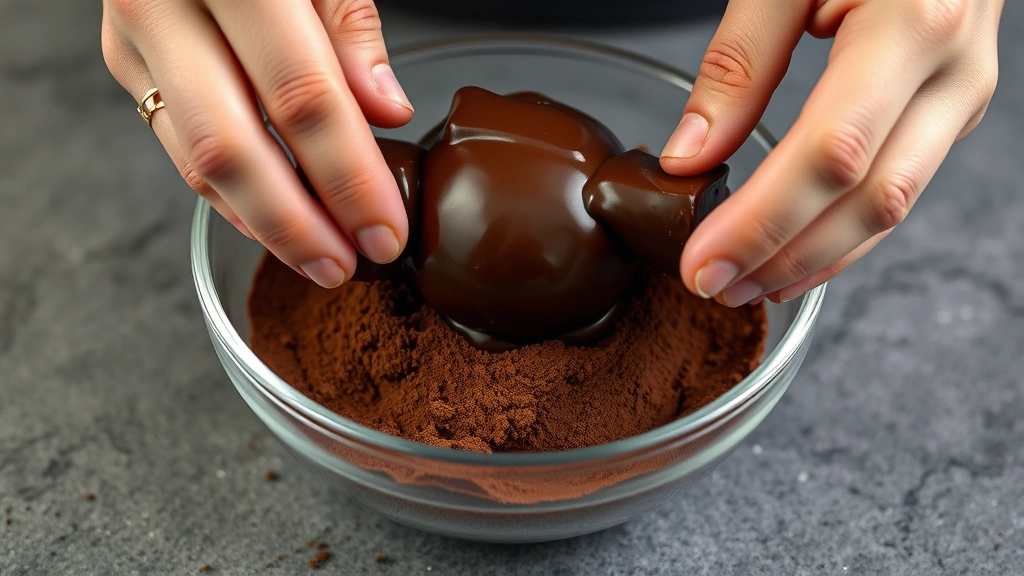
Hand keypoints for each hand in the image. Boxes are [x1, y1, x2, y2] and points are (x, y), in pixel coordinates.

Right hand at [102, 0, 412, 287]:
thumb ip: (350, 29)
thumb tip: (385, 111)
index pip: (303, 97)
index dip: (349, 177)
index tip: (386, 230)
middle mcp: (166, 3)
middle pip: (234, 146)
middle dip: (298, 224)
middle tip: (346, 267)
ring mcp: (133, 34)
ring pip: (196, 157)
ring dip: (262, 222)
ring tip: (318, 257)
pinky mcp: (123, 57)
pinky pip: (176, 144)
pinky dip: (227, 193)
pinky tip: (270, 220)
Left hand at [661, 0, 1002, 305]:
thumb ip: (738, 61)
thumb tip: (690, 156)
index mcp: (911, 24)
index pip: (830, 154)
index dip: (763, 220)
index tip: (702, 259)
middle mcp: (952, 72)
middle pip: (868, 198)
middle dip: (783, 256)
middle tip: (713, 287)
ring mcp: (960, 97)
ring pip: (891, 209)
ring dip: (813, 259)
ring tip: (743, 285)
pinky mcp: (950, 111)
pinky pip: (898, 190)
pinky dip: (842, 234)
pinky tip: (795, 257)